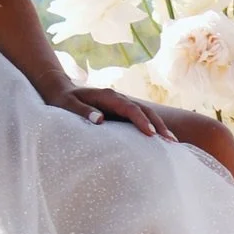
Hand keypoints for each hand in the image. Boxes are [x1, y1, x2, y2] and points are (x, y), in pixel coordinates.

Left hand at [49, 84, 178, 140]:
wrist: (60, 90)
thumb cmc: (63, 100)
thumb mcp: (68, 106)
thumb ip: (83, 112)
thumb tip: (100, 120)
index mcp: (107, 96)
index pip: (129, 108)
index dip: (141, 120)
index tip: (151, 134)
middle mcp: (118, 98)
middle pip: (143, 110)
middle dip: (158, 125)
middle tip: (171, 142)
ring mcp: (121, 104)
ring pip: (145, 113)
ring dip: (159, 126)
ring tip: (173, 143)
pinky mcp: (121, 111)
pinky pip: (140, 118)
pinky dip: (152, 127)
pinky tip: (160, 139)